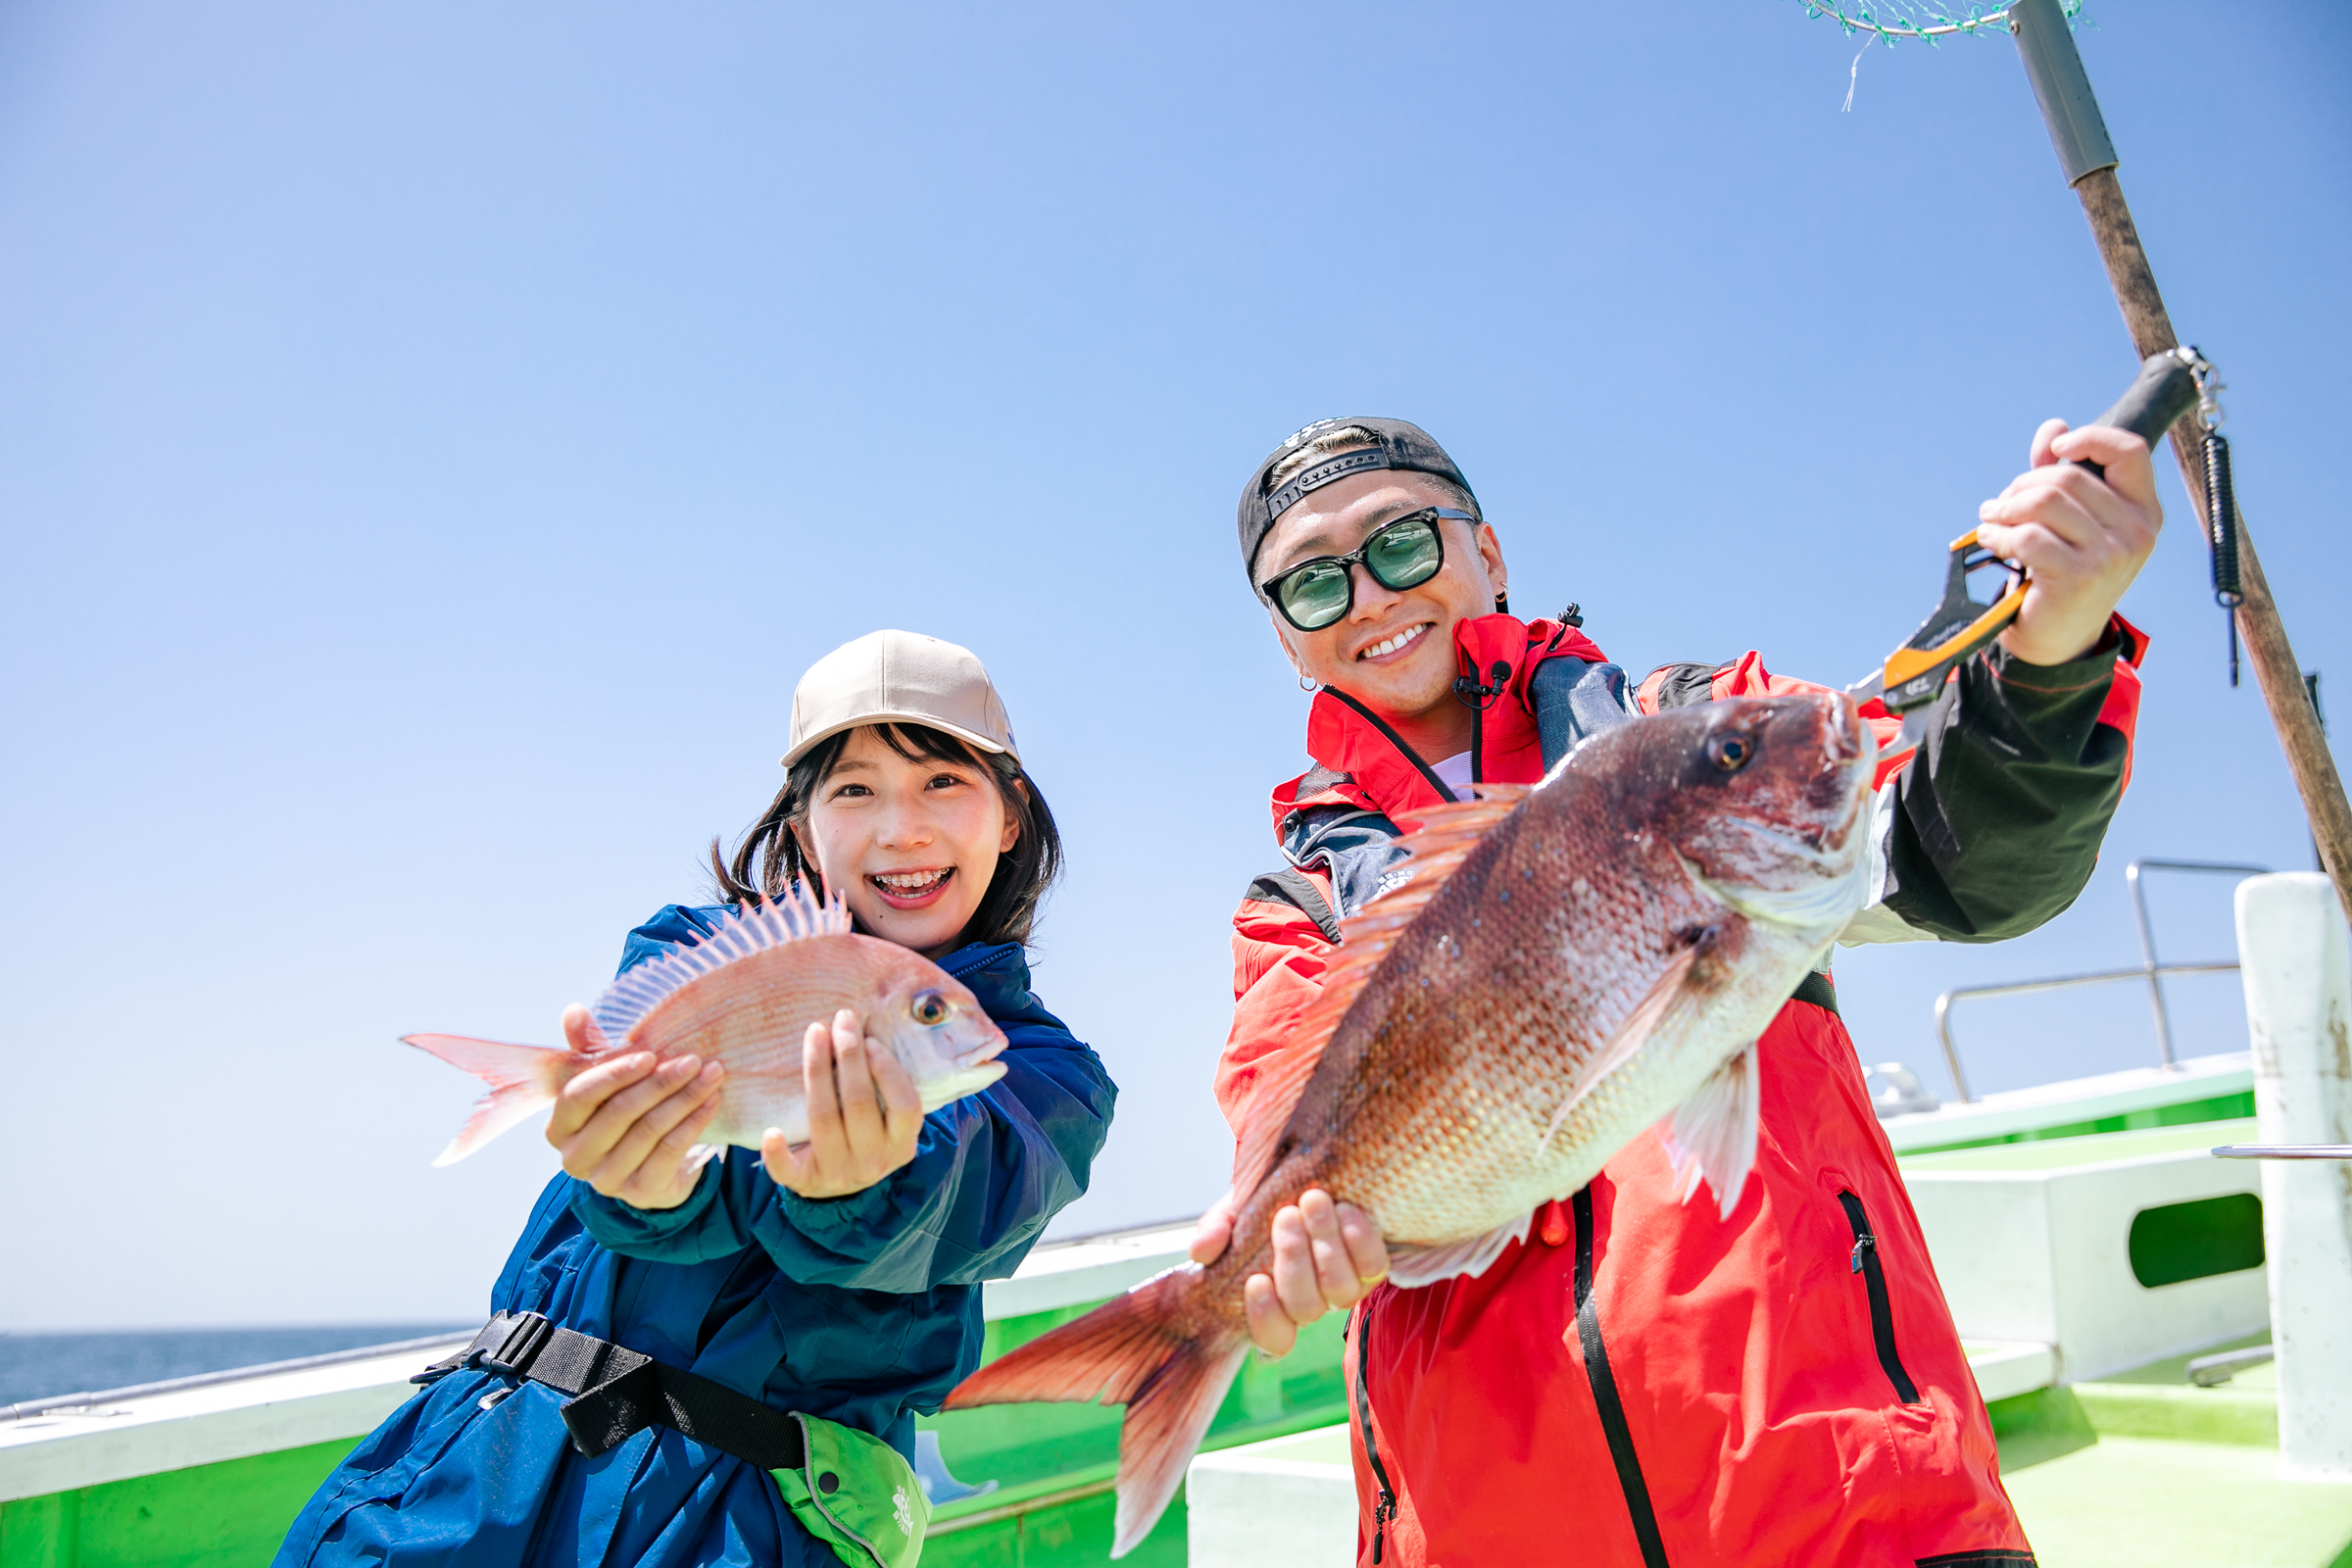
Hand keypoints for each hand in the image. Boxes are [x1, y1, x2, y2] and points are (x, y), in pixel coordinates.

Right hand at [546, 1004, 724, 1208]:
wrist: (651, 1170)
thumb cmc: (623, 1116)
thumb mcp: (605, 1083)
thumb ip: (589, 1050)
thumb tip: (573, 1010)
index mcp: (559, 1128)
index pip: (579, 1095)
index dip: (615, 1073)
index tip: (650, 1054)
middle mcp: (575, 1158)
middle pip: (620, 1112)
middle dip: (660, 1082)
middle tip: (695, 1059)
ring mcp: (606, 1179)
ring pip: (649, 1129)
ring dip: (685, 1098)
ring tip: (713, 1074)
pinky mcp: (639, 1192)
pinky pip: (670, 1150)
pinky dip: (694, 1122)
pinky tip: (712, 1101)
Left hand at [762, 1009, 923, 1198]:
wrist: (840, 1183)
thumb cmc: (866, 1134)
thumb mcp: (889, 1120)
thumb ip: (889, 1086)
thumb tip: (873, 1026)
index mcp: (901, 1145)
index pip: (904, 1106)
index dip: (888, 1071)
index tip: (871, 1040)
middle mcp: (873, 1161)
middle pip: (859, 1103)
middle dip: (849, 1054)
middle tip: (842, 1019)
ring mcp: (838, 1174)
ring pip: (824, 1118)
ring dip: (817, 1071)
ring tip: (815, 1035)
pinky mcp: (805, 1182)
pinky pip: (788, 1170)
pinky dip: (777, 1153)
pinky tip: (771, 1131)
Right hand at [1190, 1186, 1388, 1356]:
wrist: (1309, 1184)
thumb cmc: (1264, 1205)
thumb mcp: (1232, 1213)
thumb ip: (1214, 1230)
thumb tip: (1202, 1251)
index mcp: (1272, 1303)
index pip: (1274, 1339)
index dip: (1266, 1317)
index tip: (1255, 1279)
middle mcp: (1310, 1303)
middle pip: (1306, 1308)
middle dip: (1294, 1260)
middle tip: (1286, 1215)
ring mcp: (1343, 1287)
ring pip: (1340, 1290)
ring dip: (1326, 1244)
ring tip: (1313, 1200)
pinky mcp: (1372, 1266)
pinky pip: (1374, 1266)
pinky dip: (1359, 1238)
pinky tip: (1345, 1208)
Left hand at [1977, 419, 2162, 665]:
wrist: (2057, 638)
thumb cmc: (2063, 571)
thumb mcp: (2070, 520)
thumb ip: (2061, 473)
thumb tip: (2054, 427)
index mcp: (2144, 510)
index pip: (2129, 451)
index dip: (2089, 439)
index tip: (2054, 450)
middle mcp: (2137, 531)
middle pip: (2068, 477)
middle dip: (2023, 485)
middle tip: (2001, 503)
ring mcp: (2112, 555)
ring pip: (2045, 502)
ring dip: (2006, 507)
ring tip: (1992, 519)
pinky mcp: (2079, 577)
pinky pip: (2028, 536)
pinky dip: (1999, 534)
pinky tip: (1991, 540)